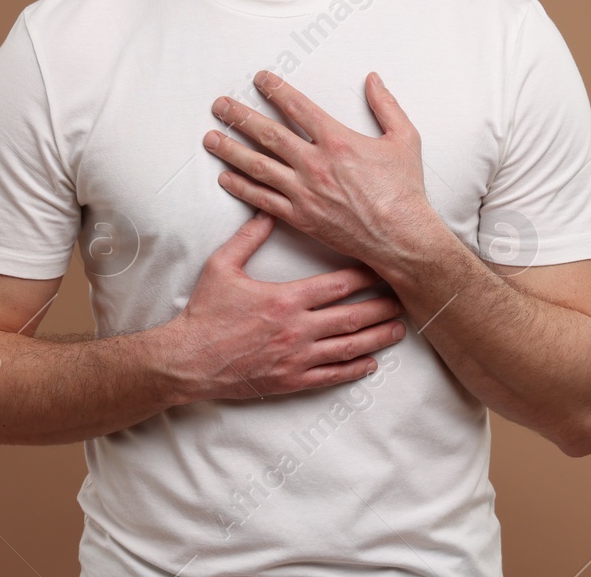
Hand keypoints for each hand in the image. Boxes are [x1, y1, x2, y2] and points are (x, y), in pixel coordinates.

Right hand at [164, 211, 405, 402]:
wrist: (187, 359)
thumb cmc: (204, 312)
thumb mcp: (222, 266)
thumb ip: (248, 237)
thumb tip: (268, 210)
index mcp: (285, 298)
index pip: (338, 285)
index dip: (367, 276)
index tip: (384, 269)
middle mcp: (297, 329)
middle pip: (352, 316)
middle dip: (382, 307)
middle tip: (403, 300)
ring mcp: (296, 358)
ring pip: (347, 347)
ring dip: (377, 338)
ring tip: (398, 330)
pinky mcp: (290, 381)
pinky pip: (330, 376)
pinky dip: (354, 370)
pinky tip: (370, 363)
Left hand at [202, 70, 439, 264]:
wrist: (401, 236)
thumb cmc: (405, 189)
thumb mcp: (405, 138)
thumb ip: (386, 105)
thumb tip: (373, 78)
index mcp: (337, 141)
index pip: (298, 107)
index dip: (276, 90)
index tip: (260, 79)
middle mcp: (315, 164)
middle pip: (268, 133)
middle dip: (240, 116)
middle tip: (220, 105)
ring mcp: (304, 192)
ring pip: (258, 166)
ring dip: (231, 150)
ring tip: (211, 138)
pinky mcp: (300, 217)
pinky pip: (263, 200)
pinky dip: (241, 188)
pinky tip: (225, 179)